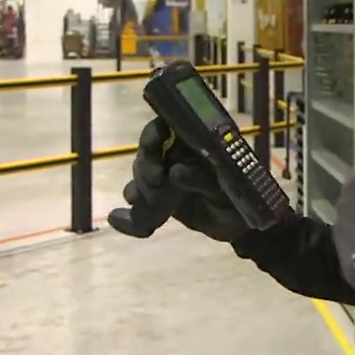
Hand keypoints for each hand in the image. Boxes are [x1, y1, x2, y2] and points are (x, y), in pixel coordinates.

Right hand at [107, 117, 249, 242]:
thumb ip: (202, 179)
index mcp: (194, 145)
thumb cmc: (238, 199)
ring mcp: (164, 181)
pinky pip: (137, 209)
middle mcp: (175, 158)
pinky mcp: (157, 205)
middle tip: (156, 181)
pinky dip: (128, 218)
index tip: (152, 144)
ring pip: (139, 179)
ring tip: (155, 205)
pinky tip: (115, 219)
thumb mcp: (226, 189)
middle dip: (146, 166)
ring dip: (140, 190)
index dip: (154, 132)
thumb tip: (175, 171)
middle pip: (147, 153)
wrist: (238, 227)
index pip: (167, 127)